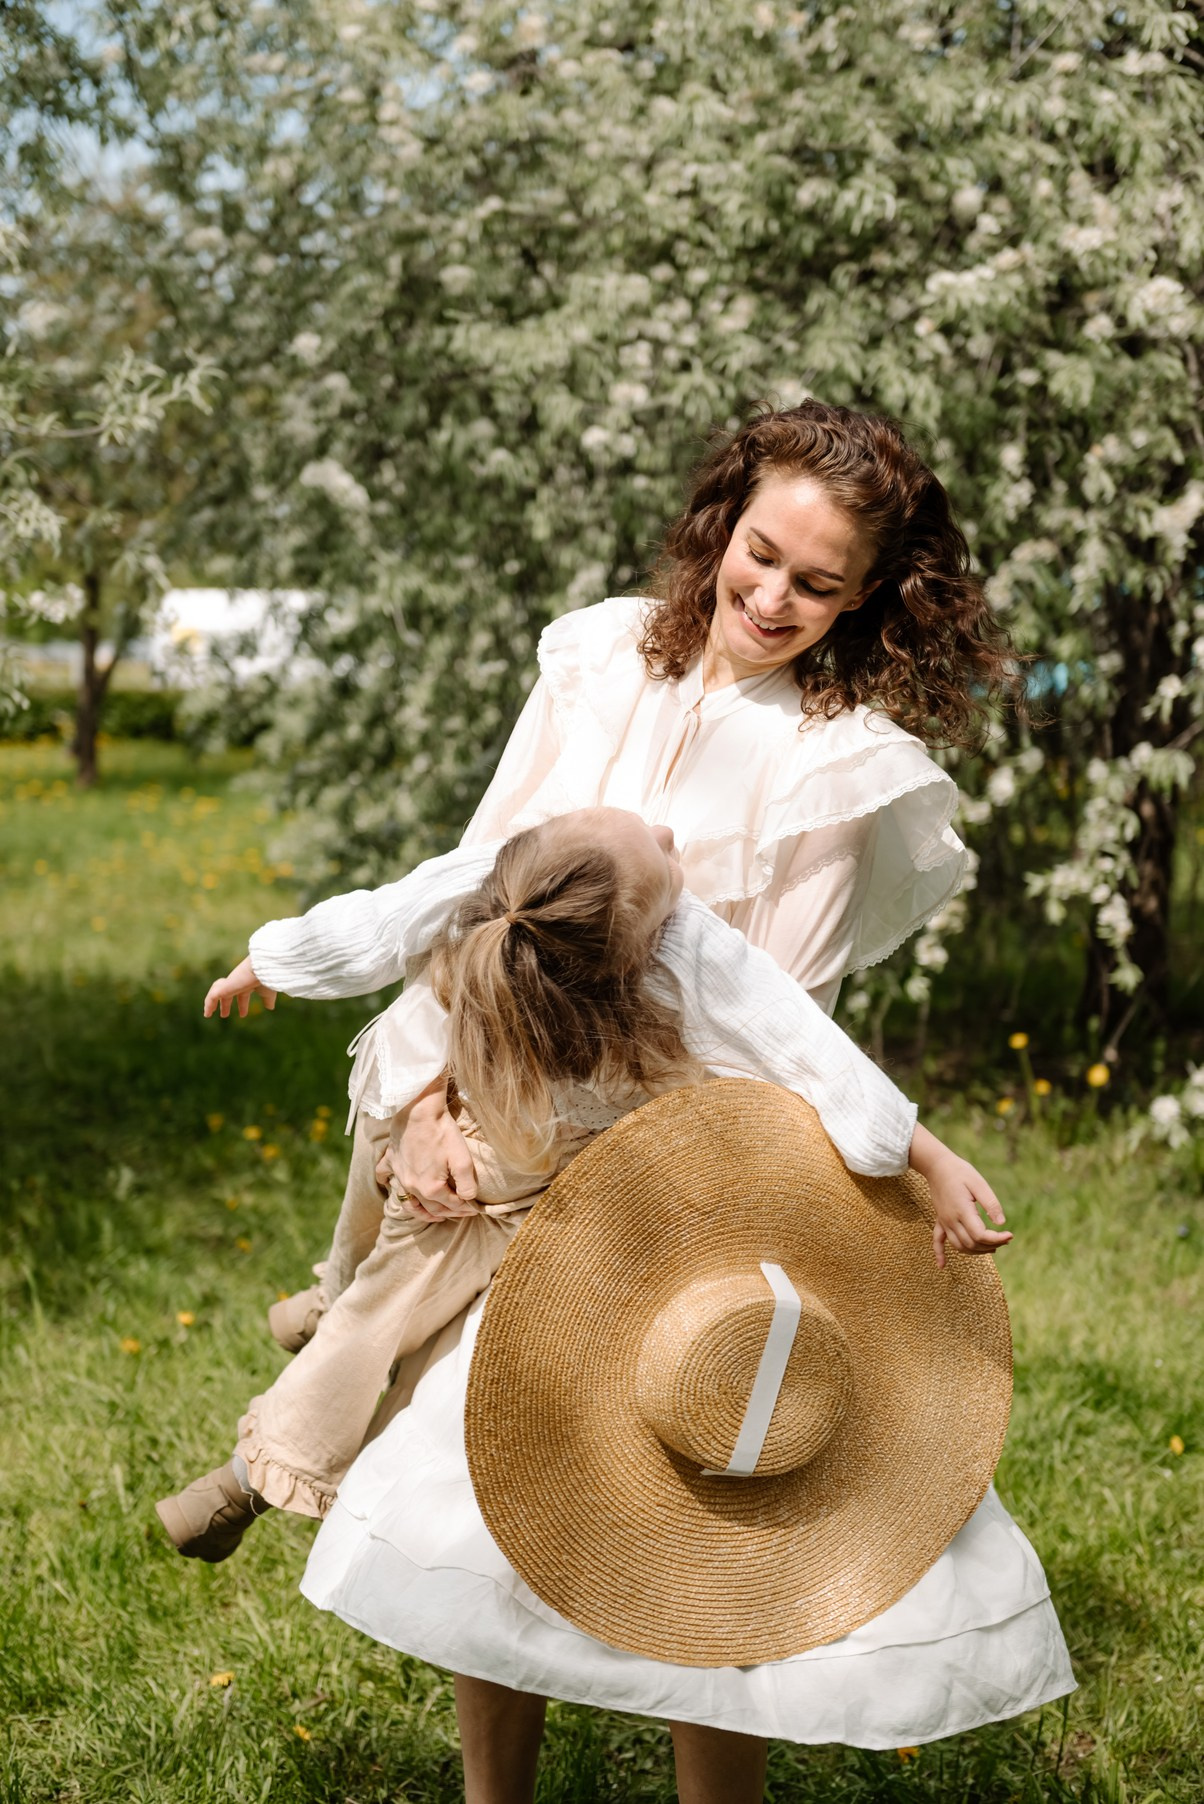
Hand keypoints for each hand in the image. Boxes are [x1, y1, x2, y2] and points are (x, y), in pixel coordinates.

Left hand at [203, 955, 277, 1018]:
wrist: (262, 968)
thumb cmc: (267, 978)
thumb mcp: (268, 992)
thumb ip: (267, 1000)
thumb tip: (270, 1007)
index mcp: (248, 983)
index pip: (243, 995)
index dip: (243, 1005)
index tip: (243, 1015)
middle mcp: (237, 982)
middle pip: (228, 994)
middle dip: (226, 1004)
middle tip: (224, 1014)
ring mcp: (229, 984)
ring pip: (217, 993)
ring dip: (212, 1003)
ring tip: (208, 1013)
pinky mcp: (223, 987)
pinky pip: (212, 996)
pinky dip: (208, 1004)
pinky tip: (207, 1013)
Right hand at [375, 1077, 478, 1221]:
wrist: (419, 1110)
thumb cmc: (443, 1132)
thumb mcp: (463, 1160)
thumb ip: (467, 1184)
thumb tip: (468, 1200)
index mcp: (431, 1188)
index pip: (451, 1205)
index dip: (465, 1209)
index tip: (474, 1209)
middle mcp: (412, 1186)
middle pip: (432, 1207)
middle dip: (449, 1212)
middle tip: (461, 1212)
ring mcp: (399, 1174)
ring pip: (409, 1201)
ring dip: (421, 1211)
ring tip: (433, 1214)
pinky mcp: (391, 1160)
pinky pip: (384, 1176)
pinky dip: (388, 1183)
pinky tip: (391, 1185)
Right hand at [908, 1123, 1011, 1269]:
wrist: (937, 1165)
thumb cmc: (960, 1172)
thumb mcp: (979, 1183)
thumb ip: (991, 1204)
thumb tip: (1001, 1224)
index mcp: (963, 1211)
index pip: (980, 1235)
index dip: (997, 1239)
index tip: (1010, 1235)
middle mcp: (951, 1220)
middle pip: (971, 1244)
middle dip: (991, 1245)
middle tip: (1005, 1238)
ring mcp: (944, 1221)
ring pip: (959, 1246)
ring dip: (976, 1251)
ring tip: (992, 1247)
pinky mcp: (940, 1220)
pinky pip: (937, 1241)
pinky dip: (939, 1254)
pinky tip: (942, 1266)